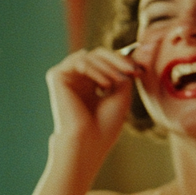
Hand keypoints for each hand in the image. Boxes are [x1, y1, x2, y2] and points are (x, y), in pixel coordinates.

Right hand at [44, 46, 145, 164]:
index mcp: (90, 85)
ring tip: (116, 83)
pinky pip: (79, 60)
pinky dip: (95, 69)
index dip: (122, 62)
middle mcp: (77, 80)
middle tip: (131, 70)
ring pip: (90, 55)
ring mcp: (66, 77)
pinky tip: (104, 85)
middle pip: (98, 54)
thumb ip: (122, 71)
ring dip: (108, 66)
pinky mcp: (57, 76)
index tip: (138, 71)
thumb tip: (126, 53)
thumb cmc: (105, 125)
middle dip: (117, 60)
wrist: (88, 142)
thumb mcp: (121, 93)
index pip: (105, 62)